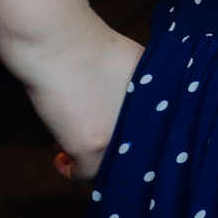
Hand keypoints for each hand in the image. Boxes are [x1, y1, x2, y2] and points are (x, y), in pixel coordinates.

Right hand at [25, 22, 143, 183]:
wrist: (58, 42)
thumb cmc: (85, 46)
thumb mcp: (130, 64)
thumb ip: (138, 90)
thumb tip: (128, 115)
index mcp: (160, 100)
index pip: (154, 135)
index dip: (131, 138)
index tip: (109, 134)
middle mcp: (146, 122)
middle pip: (134, 153)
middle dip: (111, 152)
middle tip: (88, 145)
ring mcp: (120, 136)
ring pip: (109, 167)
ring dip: (90, 164)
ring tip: (70, 150)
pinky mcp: (94, 148)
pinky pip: (84, 175)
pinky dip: (70, 171)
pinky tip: (61, 158)